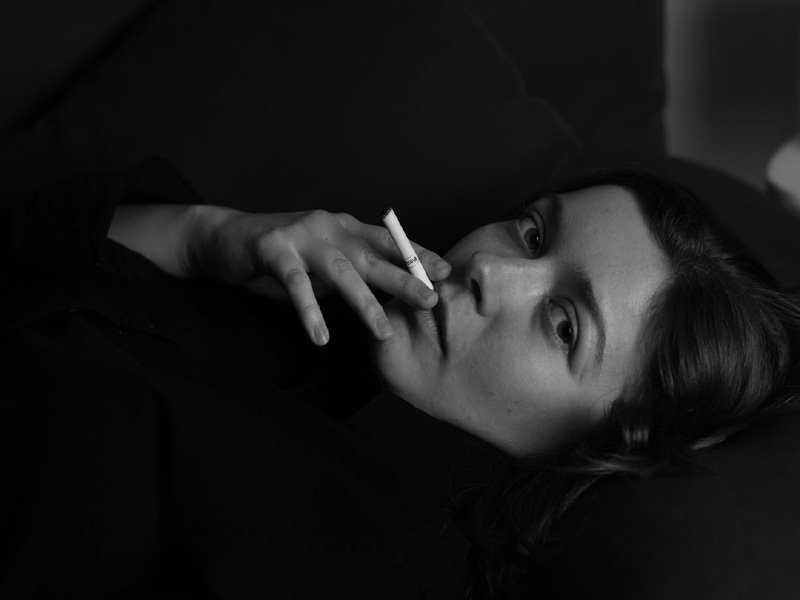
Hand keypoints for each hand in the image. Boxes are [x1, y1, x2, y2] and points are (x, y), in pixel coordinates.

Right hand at [189, 208, 450, 344]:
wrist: (225, 237)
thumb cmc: (282, 255)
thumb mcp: (323, 260)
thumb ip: (350, 272)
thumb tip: (389, 297)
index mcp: (346, 227)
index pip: (389, 241)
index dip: (416, 255)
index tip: (445, 272)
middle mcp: (329, 226)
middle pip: (374, 255)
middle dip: (404, 278)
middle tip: (430, 300)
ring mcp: (301, 236)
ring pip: (341, 271)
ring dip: (364, 302)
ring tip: (382, 331)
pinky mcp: (273, 249)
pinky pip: (295, 284)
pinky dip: (309, 311)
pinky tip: (320, 336)